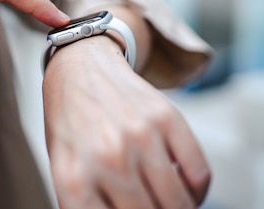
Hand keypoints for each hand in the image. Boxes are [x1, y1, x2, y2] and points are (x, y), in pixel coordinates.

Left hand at [43, 36, 210, 208]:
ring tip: (171, 204)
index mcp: (75, 179)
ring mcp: (140, 136)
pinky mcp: (167, 118)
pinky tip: (185, 188)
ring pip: (179, 204)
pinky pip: (199, 175)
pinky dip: (198, 191)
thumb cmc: (72, 126)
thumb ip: (90, 204)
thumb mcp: (64, 170)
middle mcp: (108, 159)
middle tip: (152, 206)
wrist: (81, 67)